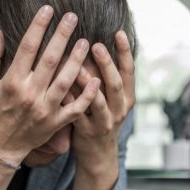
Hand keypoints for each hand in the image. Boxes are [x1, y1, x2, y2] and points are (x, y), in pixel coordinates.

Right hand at [0, 6, 100, 164]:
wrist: (1, 145)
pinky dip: (86, 95)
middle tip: (73, 17)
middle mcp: (29, 95)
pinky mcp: (56, 123)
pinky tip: (96, 79)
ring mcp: (44, 109)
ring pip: (65, 82)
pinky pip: (75, 108)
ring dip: (76, 61)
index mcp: (12, 82)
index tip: (48, 9)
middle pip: (49, 60)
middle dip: (62, 36)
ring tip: (86, 42)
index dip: (38, 26)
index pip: (27, 48)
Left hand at [70, 31, 135, 169]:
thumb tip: (93, 43)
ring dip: (88, 84)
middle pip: (115, 84)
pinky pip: (78, 115)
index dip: (125, 52)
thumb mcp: (112, 99)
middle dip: (107, 64)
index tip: (119, 33)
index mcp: (127, 97)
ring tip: (78, 68)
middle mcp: (119, 109)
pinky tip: (60, 89)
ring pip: (98, 102)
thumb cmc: (102, 118)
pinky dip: (70, 101)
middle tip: (96, 45)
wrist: (99, 156)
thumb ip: (106, 76)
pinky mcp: (88, 132)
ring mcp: (104, 122)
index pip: (129, 71)